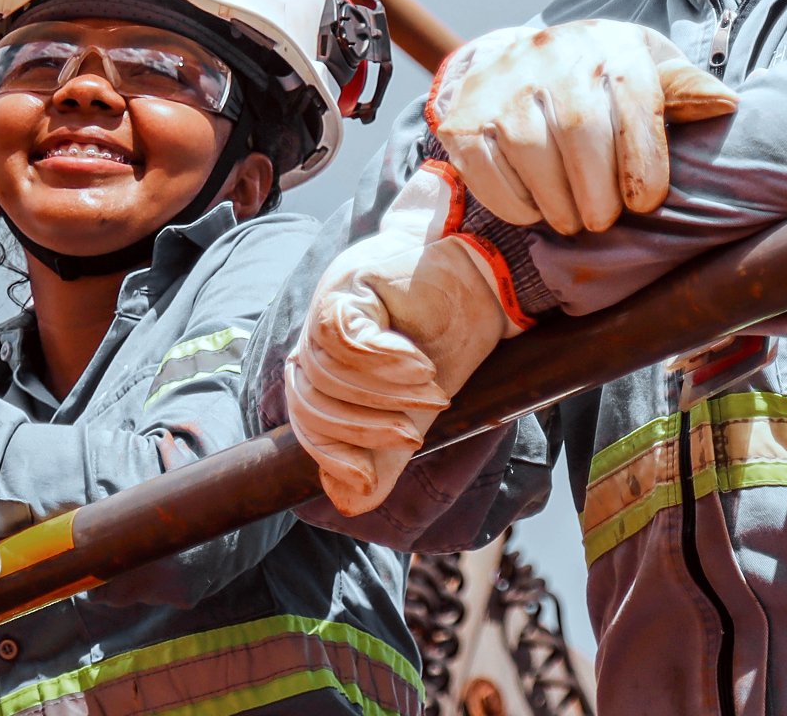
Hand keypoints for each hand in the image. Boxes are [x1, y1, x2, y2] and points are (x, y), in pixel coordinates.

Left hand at [285, 166, 516, 514]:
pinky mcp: (346, 286)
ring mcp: (325, 309)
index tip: (372, 473)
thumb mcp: (416, 411)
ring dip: (384, 393)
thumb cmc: (447, 341)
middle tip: (415, 433)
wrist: (478, 283)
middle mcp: (315, 342)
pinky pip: (345, 337)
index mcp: (325, 373)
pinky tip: (420, 364)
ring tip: (432, 391)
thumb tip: (350, 503)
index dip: (333, 455)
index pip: (308, 425)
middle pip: (311, 404)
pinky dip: (384, 360)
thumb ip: (383, 455)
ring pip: (327, 373)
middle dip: (364, 429)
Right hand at [427, 20, 738, 235]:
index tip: (644, 202)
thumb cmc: (599, 78)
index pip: (632, 102)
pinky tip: (536, 206)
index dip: (643, 162)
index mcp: (609, 47)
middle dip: (598, 193)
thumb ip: (685, 91)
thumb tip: (726, 106)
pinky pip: (487, 171)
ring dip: (558, 203)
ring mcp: (502, 87)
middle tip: (604, 217)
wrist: (515, 61)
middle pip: (580, 133)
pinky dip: (516, 204)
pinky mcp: (463, 119)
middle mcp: (551, 57)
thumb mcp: (648, 71)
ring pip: (531, 153)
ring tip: (573, 217)